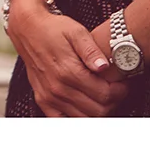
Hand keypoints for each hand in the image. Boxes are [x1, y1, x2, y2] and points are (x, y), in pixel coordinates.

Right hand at [7, 5, 128, 116]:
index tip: (122, 83)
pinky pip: (62, 120)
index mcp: (68, 71)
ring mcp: (49, 96)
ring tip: (101, 95)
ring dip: (98, 110)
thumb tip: (104, 67)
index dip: (119, 91)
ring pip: (83, 117)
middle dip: (112, 102)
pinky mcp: (42, 99)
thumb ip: (91, 50)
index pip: (104, 95)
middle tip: (115, 90)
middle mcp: (57, 87)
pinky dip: (77, 117)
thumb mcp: (76, 31)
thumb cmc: (52, 29)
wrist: (27, 29)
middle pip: (97, 110)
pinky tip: (84, 106)